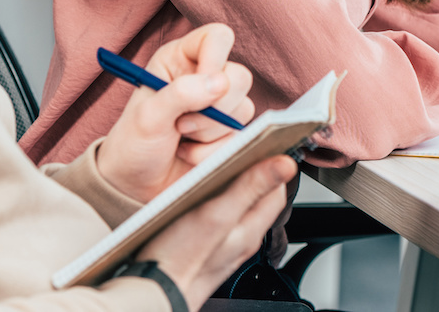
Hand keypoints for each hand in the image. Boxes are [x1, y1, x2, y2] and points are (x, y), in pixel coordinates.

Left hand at [96, 24, 255, 202]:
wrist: (134, 184)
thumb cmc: (133, 142)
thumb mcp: (148, 116)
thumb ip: (180, 94)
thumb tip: (220, 82)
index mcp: (180, 58)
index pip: (217, 38)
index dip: (217, 59)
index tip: (203, 87)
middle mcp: (203, 77)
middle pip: (239, 76)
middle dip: (214, 108)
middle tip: (181, 123)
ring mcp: (219, 105)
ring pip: (243, 109)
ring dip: (210, 132)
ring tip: (181, 138)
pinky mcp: (228, 132)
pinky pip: (240, 137)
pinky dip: (213, 151)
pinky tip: (189, 153)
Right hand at [135, 155, 296, 308]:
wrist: (152, 293)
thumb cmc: (181, 259)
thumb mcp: (218, 214)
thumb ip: (251, 188)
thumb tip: (286, 164)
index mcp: (251, 229)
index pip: (276, 189)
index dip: (270, 163)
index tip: (260, 144)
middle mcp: (240, 238)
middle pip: (255, 196)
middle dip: (247, 171)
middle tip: (232, 152)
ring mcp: (221, 243)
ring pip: (233, 206)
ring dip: (226, 185)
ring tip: (212, 169)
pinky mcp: (201, 246)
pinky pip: (213, 217)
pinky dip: (208, 201)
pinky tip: (192, 196)